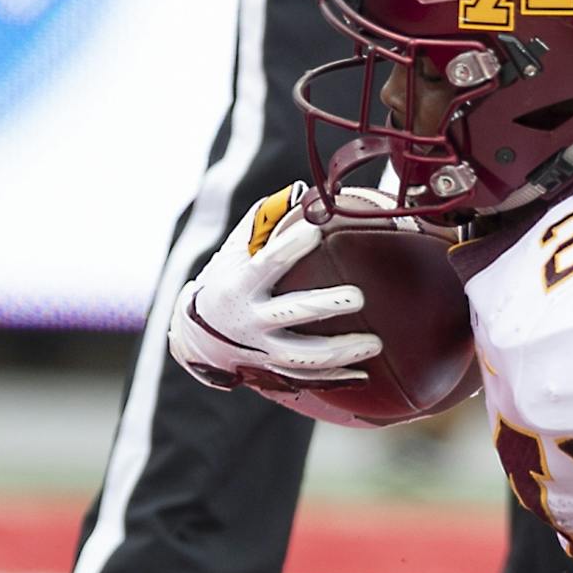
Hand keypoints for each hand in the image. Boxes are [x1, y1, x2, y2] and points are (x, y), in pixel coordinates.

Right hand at [168, 183, 379, 393]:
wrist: (196, 336)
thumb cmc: (226, 281)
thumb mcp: (234, 252)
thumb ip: (263, 222)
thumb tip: (301, 193)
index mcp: (239, 284)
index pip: (267, 263)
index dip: (290, 247)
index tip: (315, 230)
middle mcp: (249, 319)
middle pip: (291, 313)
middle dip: (325, 305)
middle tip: (359, 296)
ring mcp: (261, 349)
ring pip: (304, 356)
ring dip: (341, 352)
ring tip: (376, 343)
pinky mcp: (272, 370)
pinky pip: (307, 379)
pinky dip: (335, 378)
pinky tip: (365, 375)